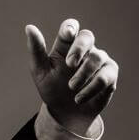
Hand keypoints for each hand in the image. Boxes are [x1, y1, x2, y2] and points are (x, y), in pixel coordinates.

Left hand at [25, 19, 118, 134]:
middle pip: (87, 36)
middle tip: (69, 64)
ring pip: (97, 57)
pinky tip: (79, 98)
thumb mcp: (40, 70)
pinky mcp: (110, 75)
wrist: (65, 112)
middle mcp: (85, 49)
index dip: (70, 27)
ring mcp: (99, 60)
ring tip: (71, 88)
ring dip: (83, 74)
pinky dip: (91, 88)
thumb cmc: (52, 87)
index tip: (67, 34)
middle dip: (79, 48)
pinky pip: (105, 76)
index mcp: (66, 45)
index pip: (70, 28)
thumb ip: (36, 49)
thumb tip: (29, 27)